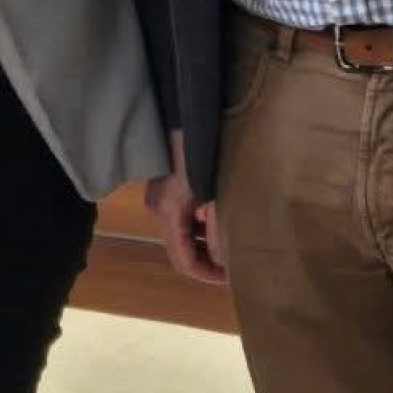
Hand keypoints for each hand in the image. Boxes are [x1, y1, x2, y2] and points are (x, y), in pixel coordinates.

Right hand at [146, 130, 225, 283]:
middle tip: (233, 266)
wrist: (184, 114)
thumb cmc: (201, 152)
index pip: (183, 260)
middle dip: (205, 262)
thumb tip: (225, 258)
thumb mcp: (215, 192)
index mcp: (169, 213)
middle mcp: (158, 210)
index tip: (231, 278)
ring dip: (202, 245)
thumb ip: (218, 227)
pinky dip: (197, 227)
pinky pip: (180, 218)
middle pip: (179, 250)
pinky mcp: (163, 188)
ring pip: (180, 235)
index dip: (206, 274)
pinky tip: (216, 222)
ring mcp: (158, 198)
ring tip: (229, 248)